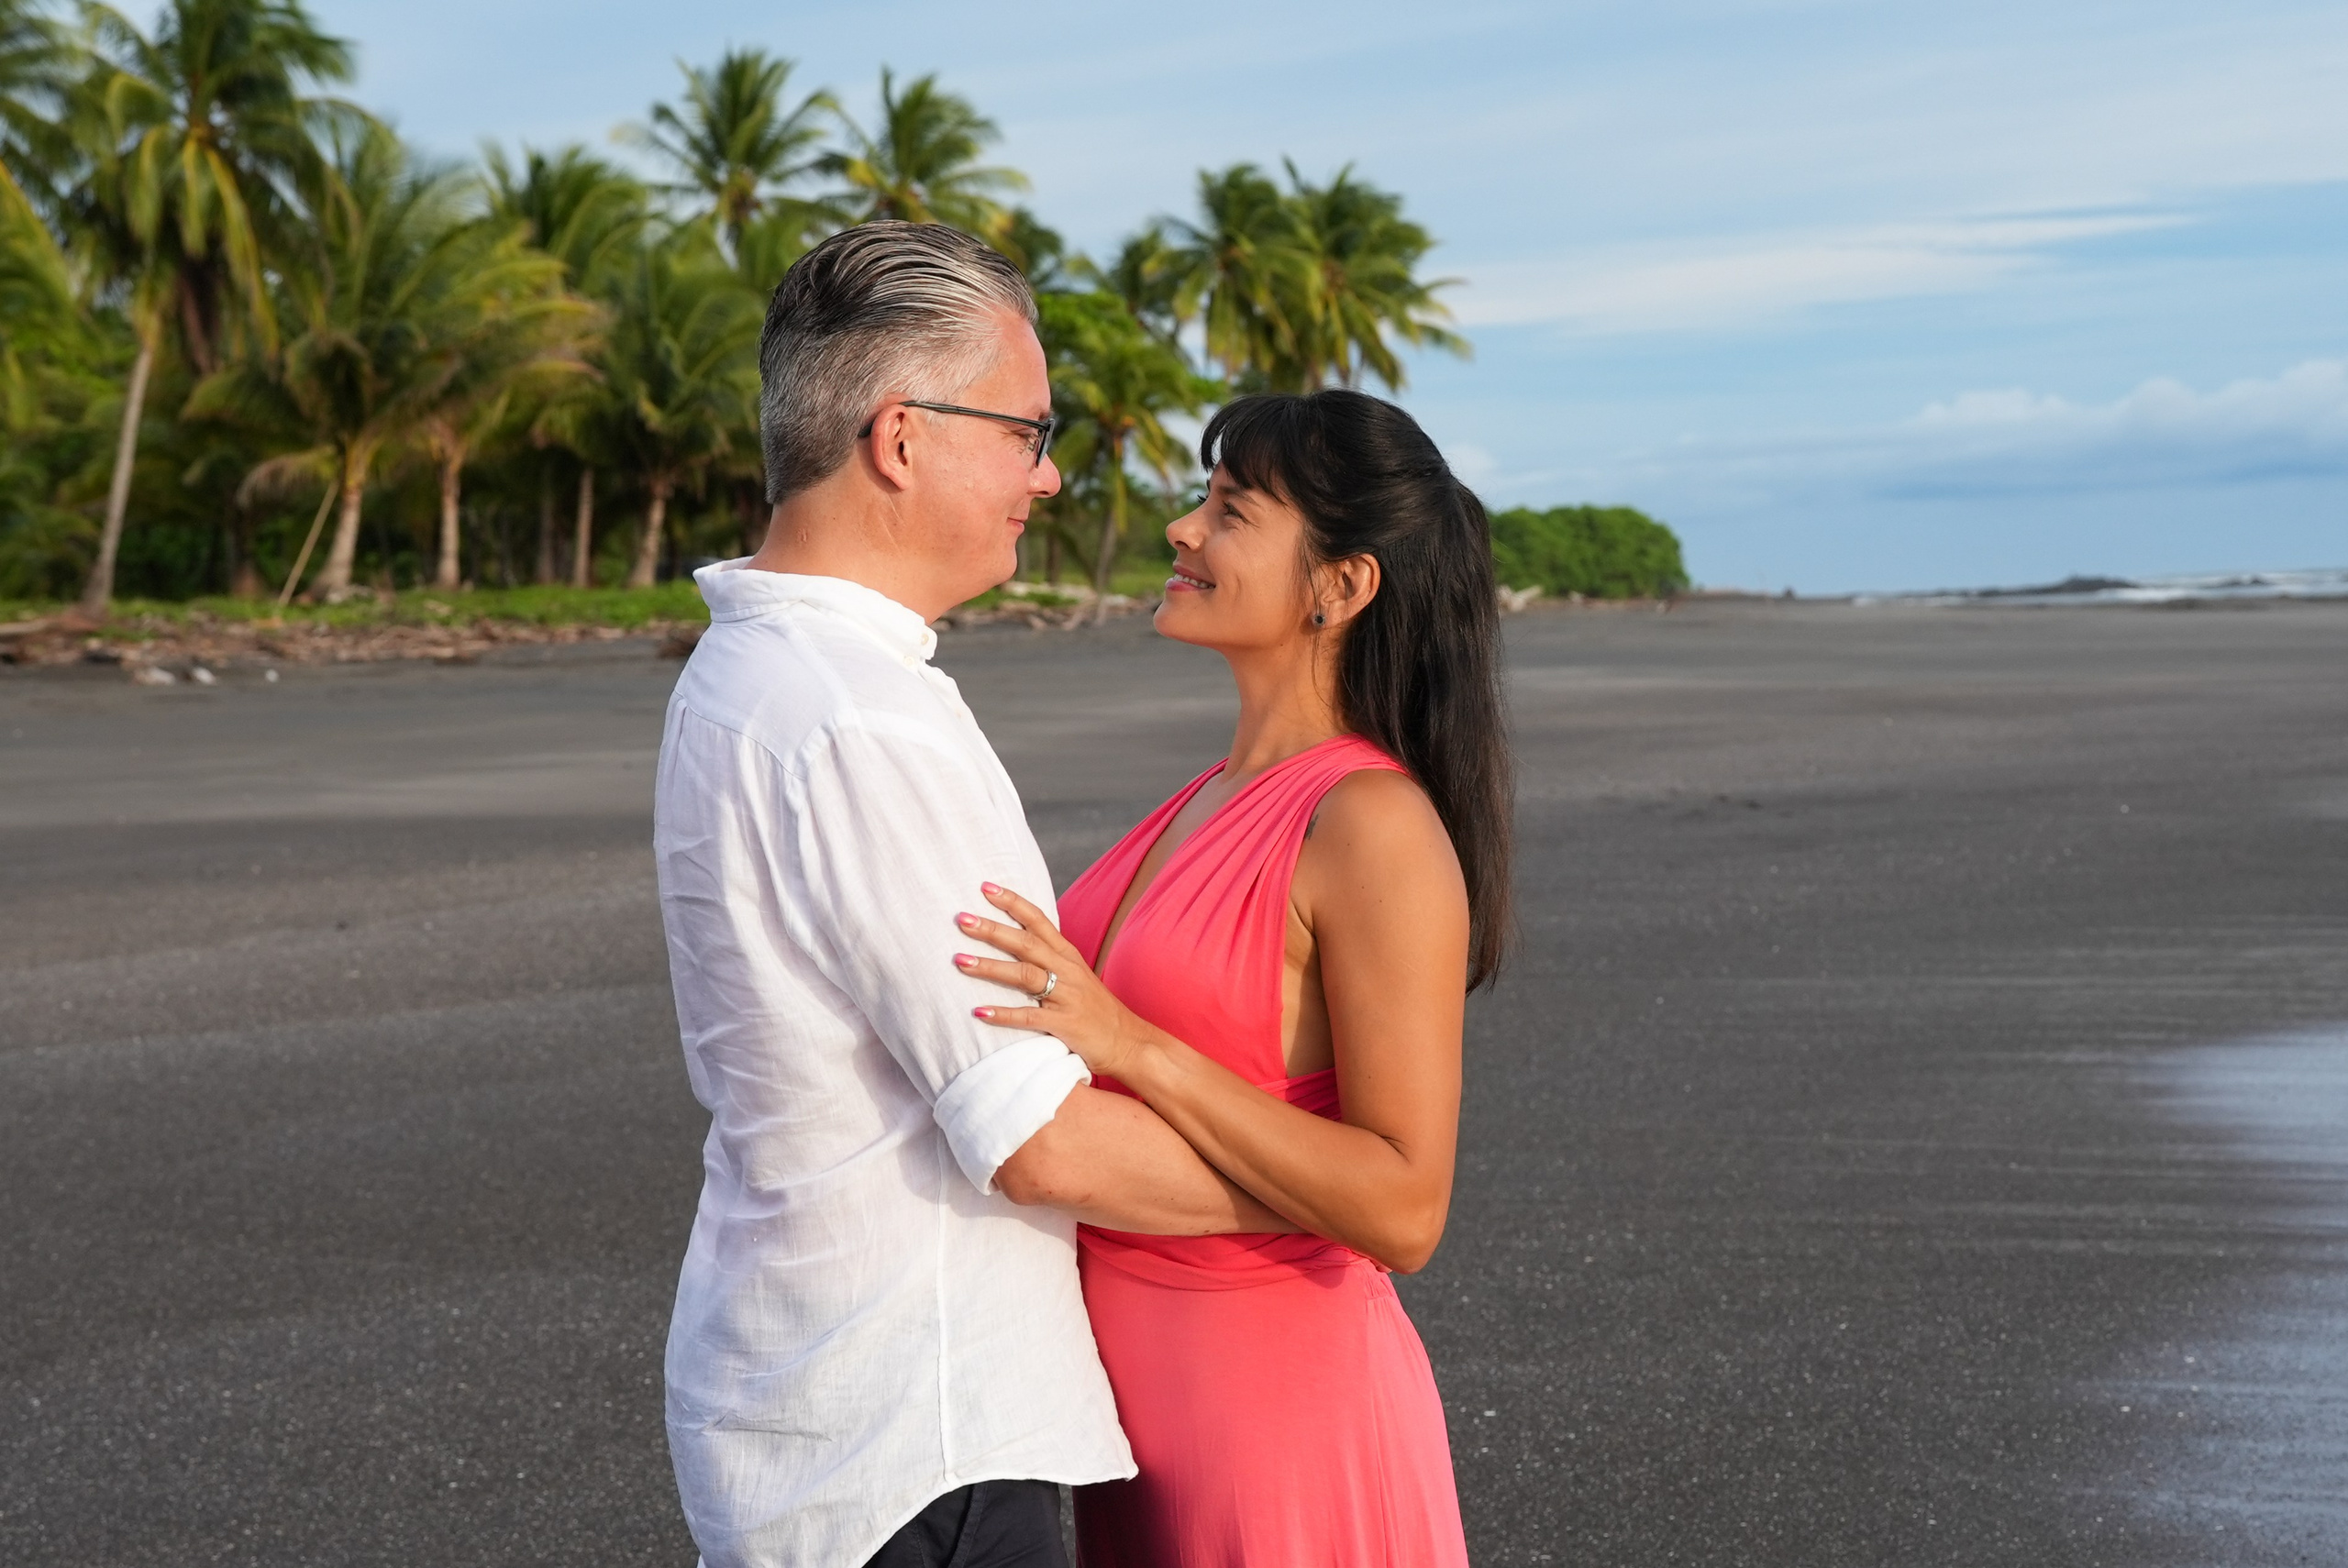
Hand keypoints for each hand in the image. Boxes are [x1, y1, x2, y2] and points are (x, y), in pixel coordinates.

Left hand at [956, 883, 1149, 1079]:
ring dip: (990, 967)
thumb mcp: (1075, 975)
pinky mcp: (1064, 1024)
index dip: (1012, 902)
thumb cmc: (1095, 1009)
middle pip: (1026, 943)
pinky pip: (1029, 1017)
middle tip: (961, 918)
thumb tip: (1014, 941)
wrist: (1129, 1042)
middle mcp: (1067, 970)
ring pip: (1024, 975)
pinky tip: (979, 1011)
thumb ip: (1049, 958)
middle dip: (992, 929)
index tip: (985, 887)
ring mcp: (1066, 997)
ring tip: (960, 961)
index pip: (1038, 920)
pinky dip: (1003, 1014)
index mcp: (1067, 955)